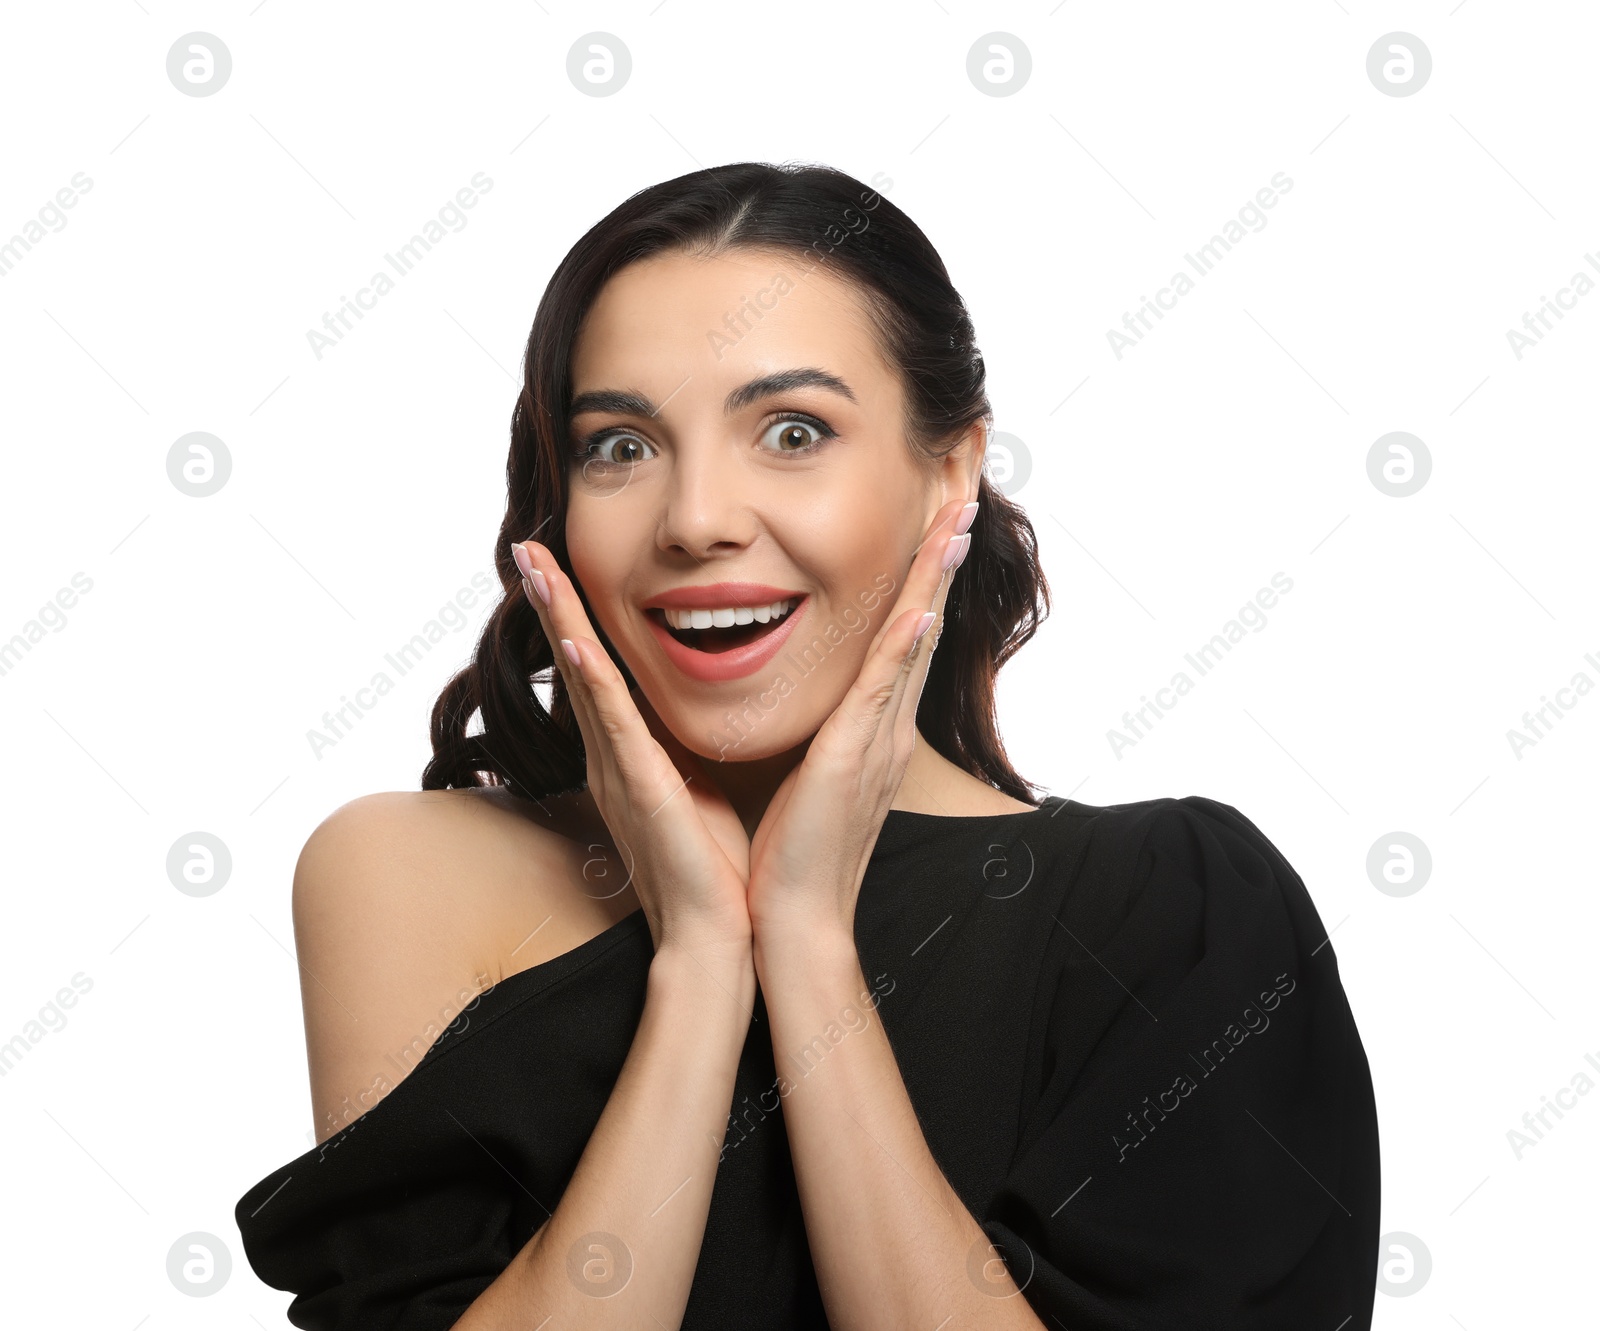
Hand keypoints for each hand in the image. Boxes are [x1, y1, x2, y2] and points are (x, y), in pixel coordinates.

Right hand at [511, 539, 753, 965]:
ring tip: (533, 564)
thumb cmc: (712, 869)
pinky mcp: (638, 789)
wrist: (716, 936)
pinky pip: (610, 723)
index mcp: (627, 756)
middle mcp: (610, 757)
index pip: (594, 672)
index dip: (572, 617)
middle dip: (550, 602)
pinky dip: (589, 679)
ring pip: (581, 678)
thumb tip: (690, 717)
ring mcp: (618, 771)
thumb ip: (681, 752)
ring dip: (557, 618)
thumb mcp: (695, 791)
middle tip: (527, 545)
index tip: (556, 565)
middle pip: (574, 662)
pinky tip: (573, 639)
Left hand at [743, 497, 976, 945]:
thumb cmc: (788, 855)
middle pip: (923, 622)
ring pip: (914, 641)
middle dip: (942, 557)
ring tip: (956, 520)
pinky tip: (920, 604)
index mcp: (870, 728)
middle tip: (964, 493)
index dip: (920, 577)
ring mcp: (876, 740)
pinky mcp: (853, 759)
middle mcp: (885, 726)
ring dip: (935, 579)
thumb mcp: (806, 775)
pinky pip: (884, 690)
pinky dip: (904, 645)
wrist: (792, 922)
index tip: (933, 522)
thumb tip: (806, 703)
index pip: (901, 635)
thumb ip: (814, 733)